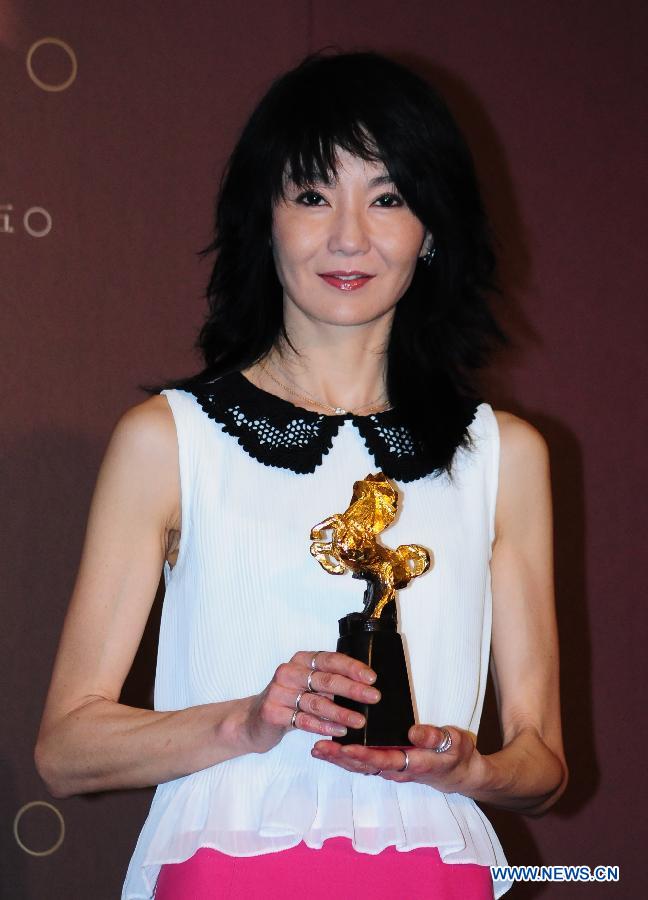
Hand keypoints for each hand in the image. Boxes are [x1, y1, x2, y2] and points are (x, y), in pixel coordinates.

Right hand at [241, 651, 380, 754]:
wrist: (253, 720)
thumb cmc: (290, 701)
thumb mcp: (308, 686)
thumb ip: (329, 683)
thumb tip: (366, 687)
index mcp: (301, 660)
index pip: (330, 659)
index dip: (352, 668)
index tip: (372, 678)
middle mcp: (289, 671)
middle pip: (326, 680)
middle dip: (353, 689)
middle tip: (374, 698)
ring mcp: (279, 691)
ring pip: (316, 702)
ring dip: (341, 712)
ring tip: (360, 721)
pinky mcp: (272, 712)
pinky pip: (303, 720)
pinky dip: (324, 726)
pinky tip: (340, 731)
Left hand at [311, 724, 484, 794]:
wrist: (461, 774)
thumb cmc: (458, 755)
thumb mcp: (454, 741)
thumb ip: (434, 736)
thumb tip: (413, 731)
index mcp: (413, 763)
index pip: (384, 760)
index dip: (364, 755)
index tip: (346, 747)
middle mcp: (398, 770)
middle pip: (364, 766)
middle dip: (341, 758)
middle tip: (319, 747)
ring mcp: (392, 769)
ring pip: (360, 767)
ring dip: (339, 760)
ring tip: (317, 749)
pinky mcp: (389, 765)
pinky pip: (364, 764)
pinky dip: (346, 758)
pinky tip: (332, 750)